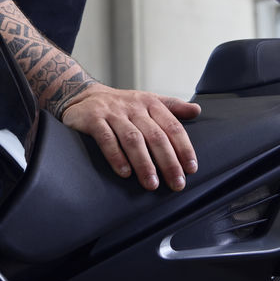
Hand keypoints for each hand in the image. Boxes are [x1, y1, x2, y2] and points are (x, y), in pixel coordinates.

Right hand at [60, 83, 200, 190]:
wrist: (82, 96)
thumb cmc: (120, 105)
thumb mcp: (147, 101)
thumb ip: (172, 107)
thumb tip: (197, 110)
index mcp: (149, 103)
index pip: (172, 126)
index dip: (183, 147)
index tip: (191, 168)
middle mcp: (133, 106)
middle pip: (155, 135)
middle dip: (168, 161)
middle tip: (176, 183)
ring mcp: (113, 113)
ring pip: (133, 139)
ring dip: (144, 163)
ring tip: (152, 184)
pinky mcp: (93, 119)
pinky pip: (107, 139)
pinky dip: (116, 156)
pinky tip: (125, 173)